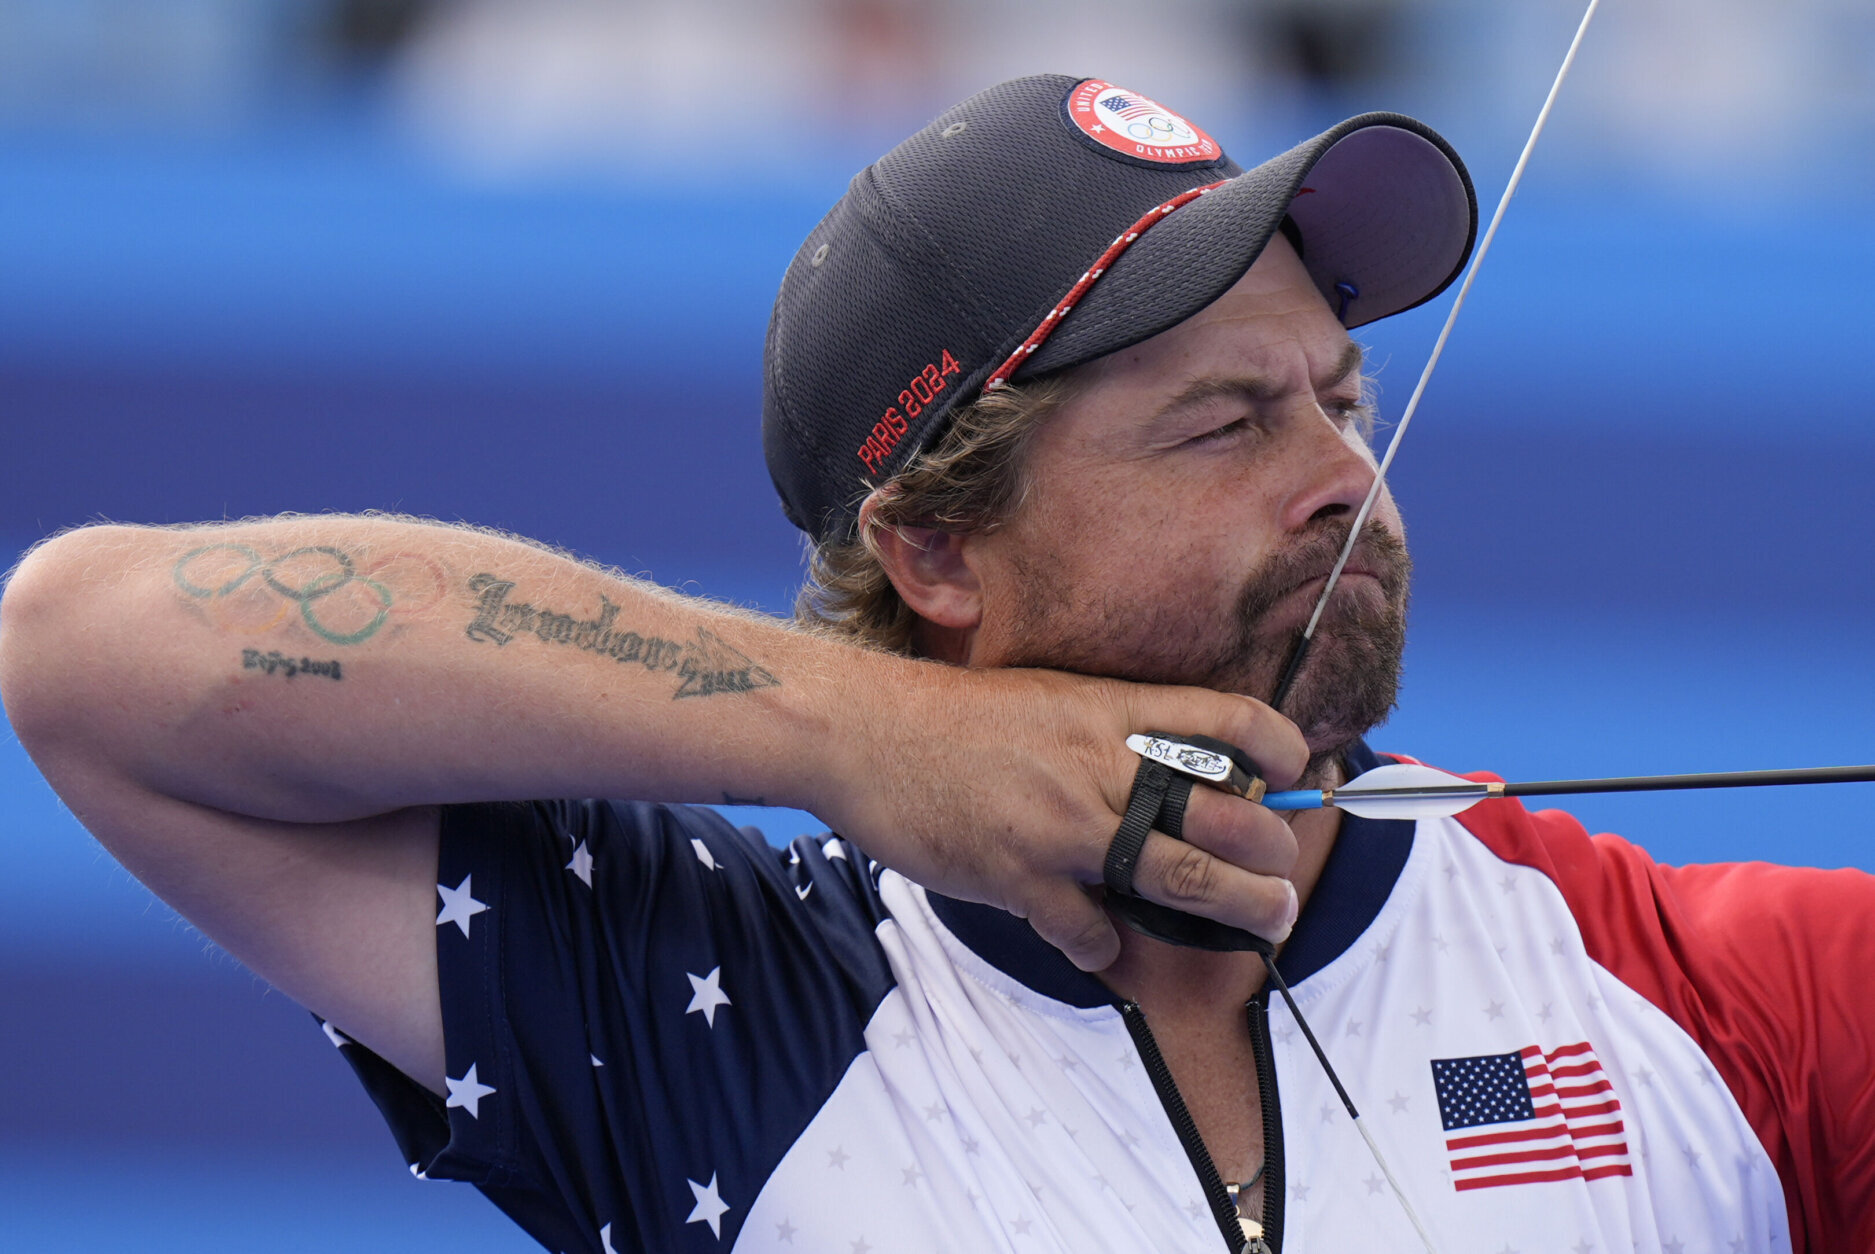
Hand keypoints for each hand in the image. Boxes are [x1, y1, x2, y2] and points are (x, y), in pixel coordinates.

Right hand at [816, 661, 1307, 970]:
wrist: (862, 731)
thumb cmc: (952, 718)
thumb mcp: (1049, 697)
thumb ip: (1110, 729)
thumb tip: (1169, 764)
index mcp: (1111, 710)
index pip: (1231, 720)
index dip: (1282, 750)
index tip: (1295, 776)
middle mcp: (1100, 764)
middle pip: (1227, 813)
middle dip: (1273, 852)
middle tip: (1283, 877)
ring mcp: (1063, 824)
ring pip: (1183, 876)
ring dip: (1236, 907)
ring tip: (1264, 922)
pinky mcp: (1020, 876)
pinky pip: (1090, 929)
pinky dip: (1105, 944)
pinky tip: (1102, 942)